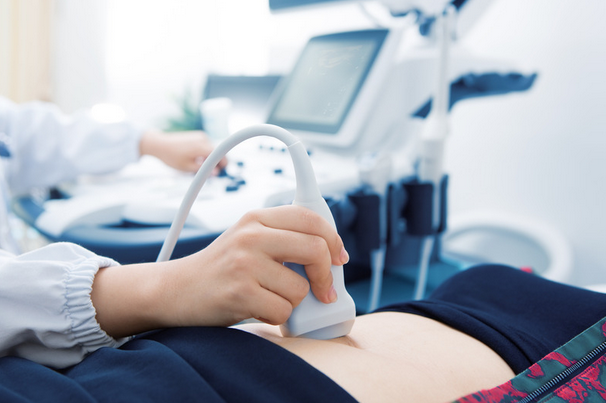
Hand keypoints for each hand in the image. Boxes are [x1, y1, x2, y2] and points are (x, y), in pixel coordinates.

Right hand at [91, 205, 348, 337]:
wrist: (175, 290)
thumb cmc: (221, 269)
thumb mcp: (248, 240)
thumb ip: (283, 240)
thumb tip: (332, 257)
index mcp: (256, 218)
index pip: (310, 218)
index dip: (333, 239)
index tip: (340, 258)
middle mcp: (251, 235)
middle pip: (316, 249)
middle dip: (326, 276)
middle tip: (324, 292)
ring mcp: (244, 263)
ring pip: (301, 288)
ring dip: (292, 302)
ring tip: (268, 298)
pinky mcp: (239, 292)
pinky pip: (283, 310)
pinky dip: (277, 317)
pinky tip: (257, 309)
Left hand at [139, 130, 227, 172]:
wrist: (159, 144)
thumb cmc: (171, 156)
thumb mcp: (187, 167)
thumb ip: (203, 170)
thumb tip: (216, 172)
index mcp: (201, 147)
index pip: (220, 154)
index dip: (224, 163)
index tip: (223, 170)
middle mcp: (203, 139)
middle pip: (217, 151)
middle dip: (216, 162)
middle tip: (211, 172)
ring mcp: (200, 136)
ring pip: (211, 149)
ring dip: (210, 157)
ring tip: (199, 165)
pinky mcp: (197, 135)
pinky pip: (206, 145)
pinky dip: (205, 152)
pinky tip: (196, 159)